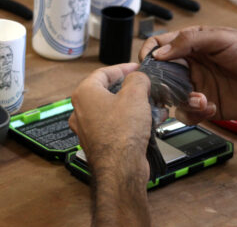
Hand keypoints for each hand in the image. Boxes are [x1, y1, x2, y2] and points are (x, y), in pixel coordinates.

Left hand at [69, 63, 150, 177]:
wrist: (121, 169)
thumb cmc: (122, 134)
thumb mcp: (136, 95)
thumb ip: (137, 79)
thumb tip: (138, 77)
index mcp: (85, 94)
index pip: (103, 73)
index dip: (123, 68)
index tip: (136, 68)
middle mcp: (82, 112)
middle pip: (109, 92)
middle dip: (132, 89)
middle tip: (146, 87)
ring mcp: (90, 129)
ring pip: (115, 110)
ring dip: (136, 106)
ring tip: (153, 105)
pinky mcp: (101, 143)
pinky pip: (117, 126)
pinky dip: (132, 121)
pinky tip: (150, 122)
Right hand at [139, 26, 236, 123]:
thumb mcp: (222, 39)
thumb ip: (189, 41)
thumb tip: (160, 53)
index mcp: (192, 45)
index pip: (159, 47)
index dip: (148, 54)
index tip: (146, 65)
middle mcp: (192, 66)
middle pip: (161, 76)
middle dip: (161, 85)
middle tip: (169, 90)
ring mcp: (199, 86)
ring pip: (173, 98)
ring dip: (182, 101)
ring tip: (201, 99)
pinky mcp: (207, 106)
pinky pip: (189, 114)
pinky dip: (195, 114)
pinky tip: (211, 106)